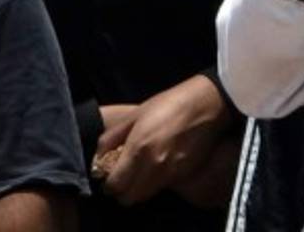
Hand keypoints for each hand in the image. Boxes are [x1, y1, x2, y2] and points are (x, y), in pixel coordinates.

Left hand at [101, 75, 231, 205]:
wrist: (205, 105)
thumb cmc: (168, 104)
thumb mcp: (134, 115)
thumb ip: (112, 137)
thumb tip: (98, 156)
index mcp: (138, 148)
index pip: (116, 185)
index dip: (108, 185)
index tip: (108, 178)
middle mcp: (153, 166)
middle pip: (129, 198)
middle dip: (122, 192)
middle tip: (122, 179)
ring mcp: (170, 173)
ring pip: (145, 196)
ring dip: (138, 189)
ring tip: (139, 173)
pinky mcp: (183, 175)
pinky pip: (162, 187)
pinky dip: (154, 184)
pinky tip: (156, 168)